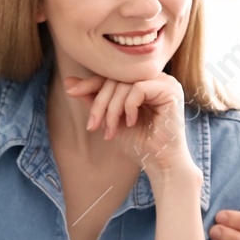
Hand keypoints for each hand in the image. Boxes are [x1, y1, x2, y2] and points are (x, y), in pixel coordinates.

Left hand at [64, 74, 193, 179]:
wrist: (161, 164)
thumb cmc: (140, 144)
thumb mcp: (110, 119)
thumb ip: (94, 100)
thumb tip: (68, 82)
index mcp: (144, 83)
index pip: (113, 76)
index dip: (90, 83)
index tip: (71, 91)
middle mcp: (155, 79)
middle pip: (116, 78)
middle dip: (100, 103)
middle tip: (93, 126)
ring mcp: (165, 82)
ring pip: (125, 84)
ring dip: (112, 109)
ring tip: (111, 130)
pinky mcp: (170, 90)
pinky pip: (138, 89)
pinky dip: (128, 107)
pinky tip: (131, 123)